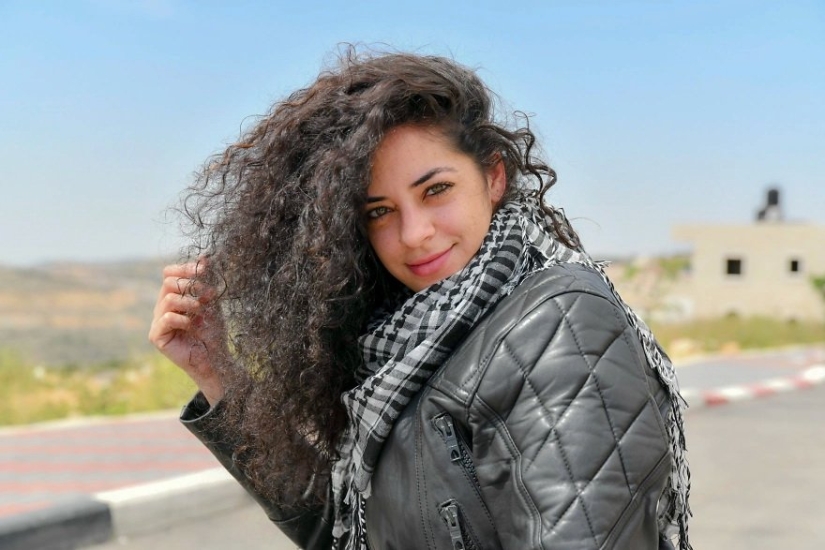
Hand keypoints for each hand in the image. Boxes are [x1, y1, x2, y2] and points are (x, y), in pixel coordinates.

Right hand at [148, 261, 225, 404]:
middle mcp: (162, 308)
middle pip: (168, 283)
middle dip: (189, 286)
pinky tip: (194, 326)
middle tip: (207, 296)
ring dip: (190, 303)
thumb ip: (206, 282)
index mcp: (174, 298)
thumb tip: (206, 256)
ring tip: (202, 312)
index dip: (184, 269)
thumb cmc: (214, 332)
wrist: (215, 358)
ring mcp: (157, 322)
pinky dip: (183, 319)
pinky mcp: (156, 337)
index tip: (203, 269)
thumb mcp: (212, 303)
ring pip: (168, 299)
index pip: (170, 274)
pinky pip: (167, 318)